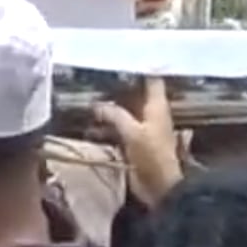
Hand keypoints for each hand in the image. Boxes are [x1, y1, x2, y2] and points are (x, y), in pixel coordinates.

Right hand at [94, 78, 187, 207]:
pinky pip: (117, 130)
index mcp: (158, 107)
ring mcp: (142, 130)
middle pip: (135, 95)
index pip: (152, 80)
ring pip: (124, 112)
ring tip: (86, 97)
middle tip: (94, 75)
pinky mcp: (134, 145)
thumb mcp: (133, 132)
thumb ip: (115, 115)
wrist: (160, 188)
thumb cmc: (152, 156)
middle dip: (117, 88)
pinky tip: (90, 123)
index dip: (141, 68)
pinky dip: (106, 126)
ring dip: (109, 108)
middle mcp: (151, 115)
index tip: (122, 58)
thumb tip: (97, 104)